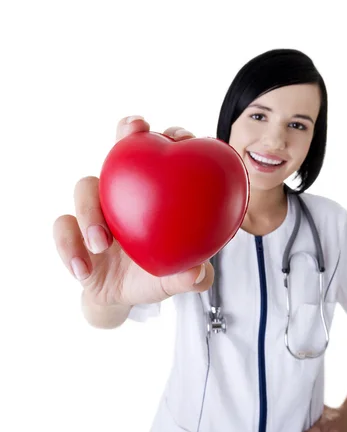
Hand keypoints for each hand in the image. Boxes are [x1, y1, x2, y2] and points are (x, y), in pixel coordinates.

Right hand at [53, 117, 213, 310]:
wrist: (124, 299)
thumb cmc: (157, 276)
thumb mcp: (177, 279)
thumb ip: (191, 277)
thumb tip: (198, 274)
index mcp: (152, 195)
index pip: (160, 156)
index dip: (166, 135)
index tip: (174, 135)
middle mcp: (122, 194)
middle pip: (119, 154)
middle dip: (124, 137)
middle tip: (131, 133)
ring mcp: (95, 209)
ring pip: (85, 189)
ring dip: (91, 213)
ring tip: (102, 243)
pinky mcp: (72, 232)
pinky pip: (63, 229)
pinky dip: (69, 247)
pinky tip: (83, 270)